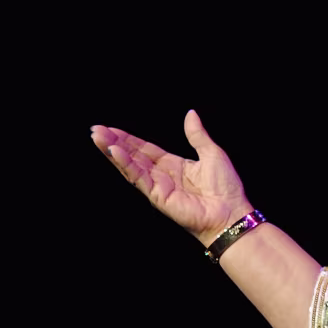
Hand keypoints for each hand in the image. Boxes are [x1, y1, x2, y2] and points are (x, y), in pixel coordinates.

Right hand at [91, 110, 250, 245]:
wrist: (232, 213)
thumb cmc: (226, 188)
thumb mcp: (212, 153)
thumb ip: (197, 135)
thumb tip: (190, 114)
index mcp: (173, 165)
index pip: (145, 149)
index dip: (128, 139)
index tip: (110, 128)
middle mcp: (162, 176)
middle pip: (133, 156)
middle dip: (114, 142)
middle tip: (95, 130)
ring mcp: (159, 187)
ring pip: (131, 166)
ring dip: (113, 152)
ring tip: (97, 137)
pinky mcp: (158, 197)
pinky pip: (139, 178)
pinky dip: (126, 165)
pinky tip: (114, 152)